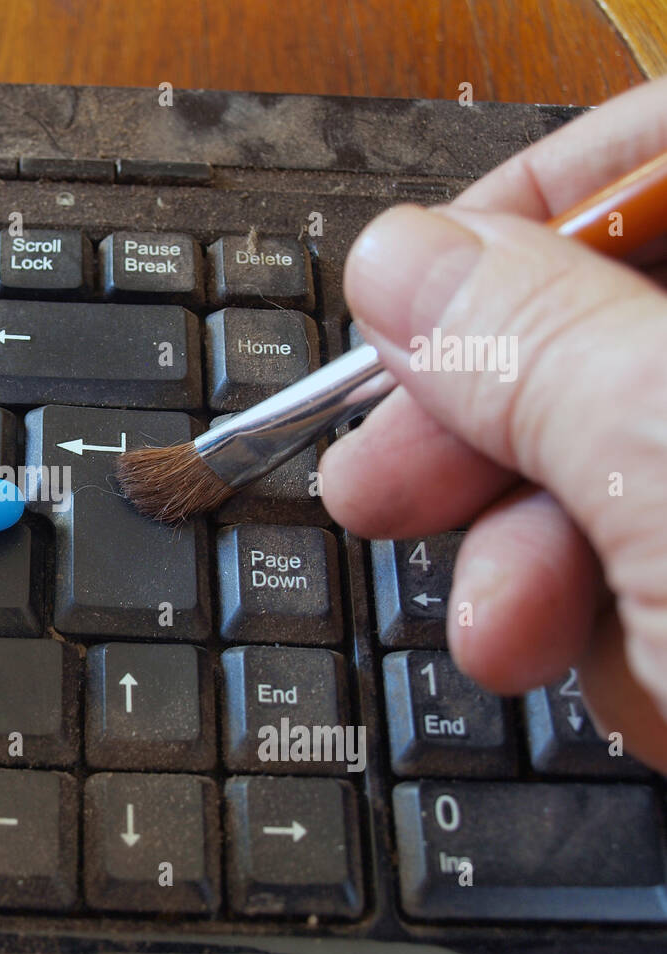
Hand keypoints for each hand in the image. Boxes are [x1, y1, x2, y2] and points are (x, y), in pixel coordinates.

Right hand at [322, 77, 666, 772]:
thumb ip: (535, 346)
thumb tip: (392, 262)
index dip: (523, 207)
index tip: (406, 294)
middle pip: (608, 330)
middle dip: (490, 428)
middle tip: (384, 483)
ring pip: (609, 472)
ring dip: (533, 566)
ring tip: (517, 634)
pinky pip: (637, 575)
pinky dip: (608, 637)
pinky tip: (621, 678)